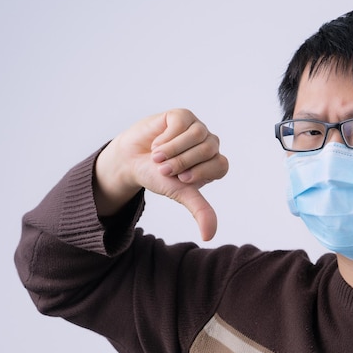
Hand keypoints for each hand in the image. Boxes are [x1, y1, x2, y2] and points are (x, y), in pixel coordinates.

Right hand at [94, 109, 228, 239]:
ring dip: (173, 150)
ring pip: (197, 135)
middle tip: (164, 170)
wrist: (131, 161)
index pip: (221, 165)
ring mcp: (197, 128)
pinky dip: (166, 138)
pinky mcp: (183, 116)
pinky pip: (181, 123)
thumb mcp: (179, 194)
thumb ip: (200, 211)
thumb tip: (210, 236)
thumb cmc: (158, 176)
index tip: (180, 179)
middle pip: (208, 149)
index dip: (199, 172)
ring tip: (158, 158)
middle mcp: (209, 145)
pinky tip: (156, 144)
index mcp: (213, 164)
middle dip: (182, 162)